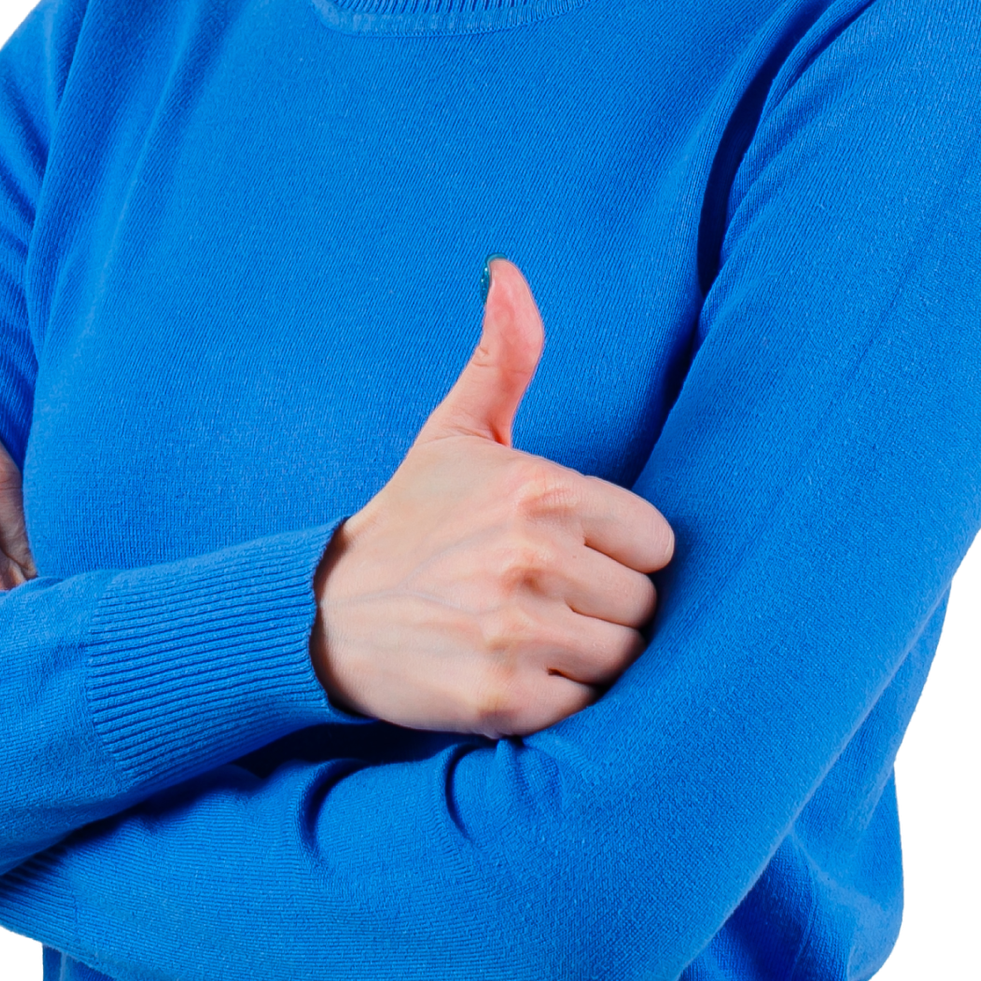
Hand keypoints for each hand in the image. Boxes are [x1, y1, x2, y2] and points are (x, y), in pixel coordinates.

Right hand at [311, 259, 673, 738]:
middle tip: (547, 603)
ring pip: (622, 659)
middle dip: (605, 609)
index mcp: (541, 491)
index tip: (573, 556)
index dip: (619, 553)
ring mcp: (517, 632)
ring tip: (535, 640)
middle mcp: (533, 558)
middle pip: (643, 605)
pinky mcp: (502, 699)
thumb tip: (507, 270)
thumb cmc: (412, 520)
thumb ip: (502, 356)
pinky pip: (584, 710)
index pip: (656, 541)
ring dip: (587, 660)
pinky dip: (561, 704)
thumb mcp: (457, 433)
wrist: (325, 613)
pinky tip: (518, 677)